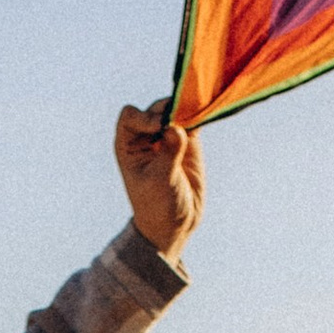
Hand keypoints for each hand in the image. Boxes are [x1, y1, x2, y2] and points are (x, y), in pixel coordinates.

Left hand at [116, 102, 204, 260]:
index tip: (159, 129)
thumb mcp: (160, 181)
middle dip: (167, 111)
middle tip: (181, 125)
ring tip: (195, 121)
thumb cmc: (157, 206)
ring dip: (185, 110)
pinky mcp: (189, 141)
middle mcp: (146, 137)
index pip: (130, 116)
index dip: (144, 117)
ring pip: (175, 110)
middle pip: (155, 109)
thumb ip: (168, 153)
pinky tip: (205, 118)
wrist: (175, 223)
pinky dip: (199, 116)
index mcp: (129, 145)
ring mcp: (168, 137)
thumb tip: (176, 127)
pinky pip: (194, 119)